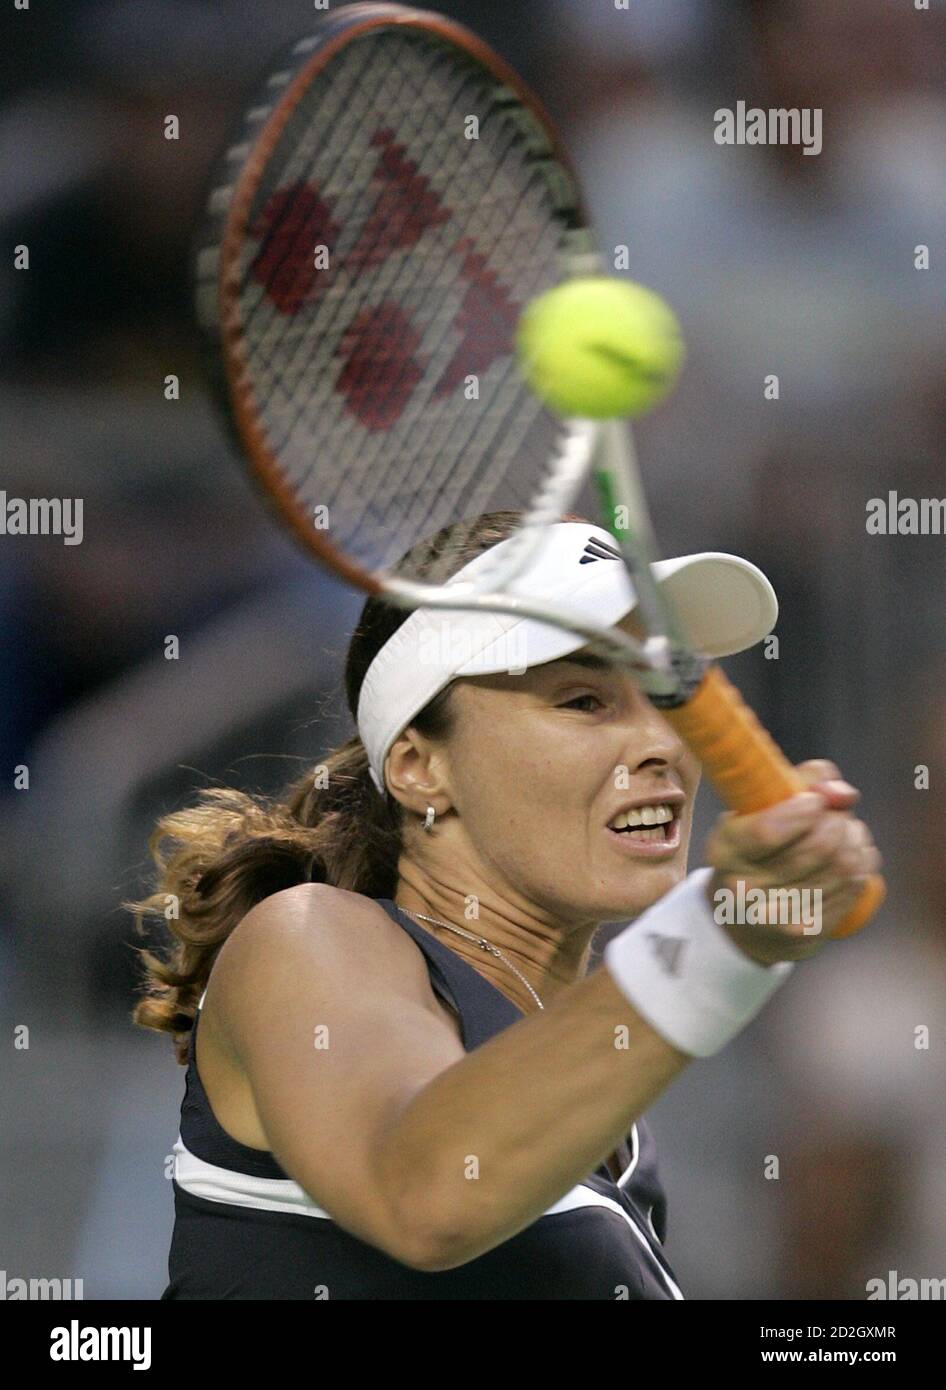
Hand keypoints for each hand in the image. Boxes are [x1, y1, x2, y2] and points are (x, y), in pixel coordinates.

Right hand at [703, 760, 881, 966]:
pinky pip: (854, 884)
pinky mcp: (810, 931)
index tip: (814, 800)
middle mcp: (746, 889)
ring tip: (846, 830)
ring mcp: (779, 917)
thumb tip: (842, 794)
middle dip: (837, 820)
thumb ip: (800, 782)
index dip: (802, 810)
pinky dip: (862, 860)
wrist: (745, 920)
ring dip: (854, 838)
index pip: (767, 832)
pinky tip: (852, 853)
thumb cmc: (756, 851)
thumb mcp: (756, 811)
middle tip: (834, 813)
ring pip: (843, 865)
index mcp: (725, 851)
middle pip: (818, 847)